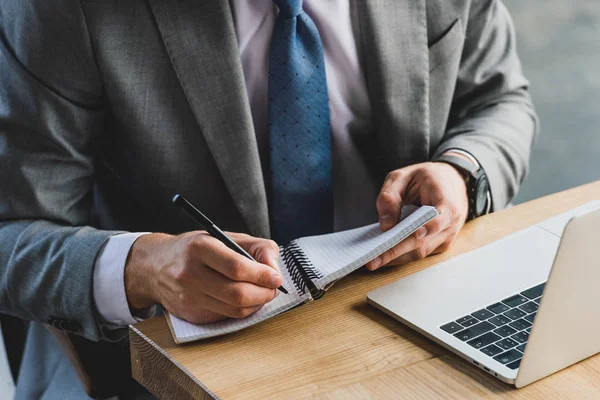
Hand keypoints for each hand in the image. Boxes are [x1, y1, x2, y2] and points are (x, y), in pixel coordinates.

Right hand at [124, 231, 282, 323]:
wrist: (154, 267)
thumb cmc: (194, 249)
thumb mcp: (224, 237)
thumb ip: (256, 248)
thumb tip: (274, 269)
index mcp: (200, 247)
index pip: (237, 267)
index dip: (262, 275)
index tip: (276, 277)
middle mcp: (191, 273)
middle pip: (237, 293)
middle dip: (264, 293)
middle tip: (273, 287)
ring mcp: (189, 297)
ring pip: (234, 309)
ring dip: (257, 304)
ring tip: (263, 293)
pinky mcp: (192, 314)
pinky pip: (226, 317)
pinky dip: (243, 310)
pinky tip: (246, 300)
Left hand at [365, 161, 468, 269]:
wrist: (451, 180)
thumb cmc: (427, 177)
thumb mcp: (404, 175)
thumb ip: (391, 196)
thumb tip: (385, 225)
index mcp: (447, 202)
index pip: (436, 221)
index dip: (423, 230)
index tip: (407, 236)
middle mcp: (451, 223)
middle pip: (422, 243)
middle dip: (396, 252)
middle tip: (373, 260)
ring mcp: (447, 236)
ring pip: (420, 253)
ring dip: (396, 258)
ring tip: (373, 261)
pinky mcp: (440, 244)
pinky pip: (420, 253)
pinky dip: (402, 255)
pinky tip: (384, 255)